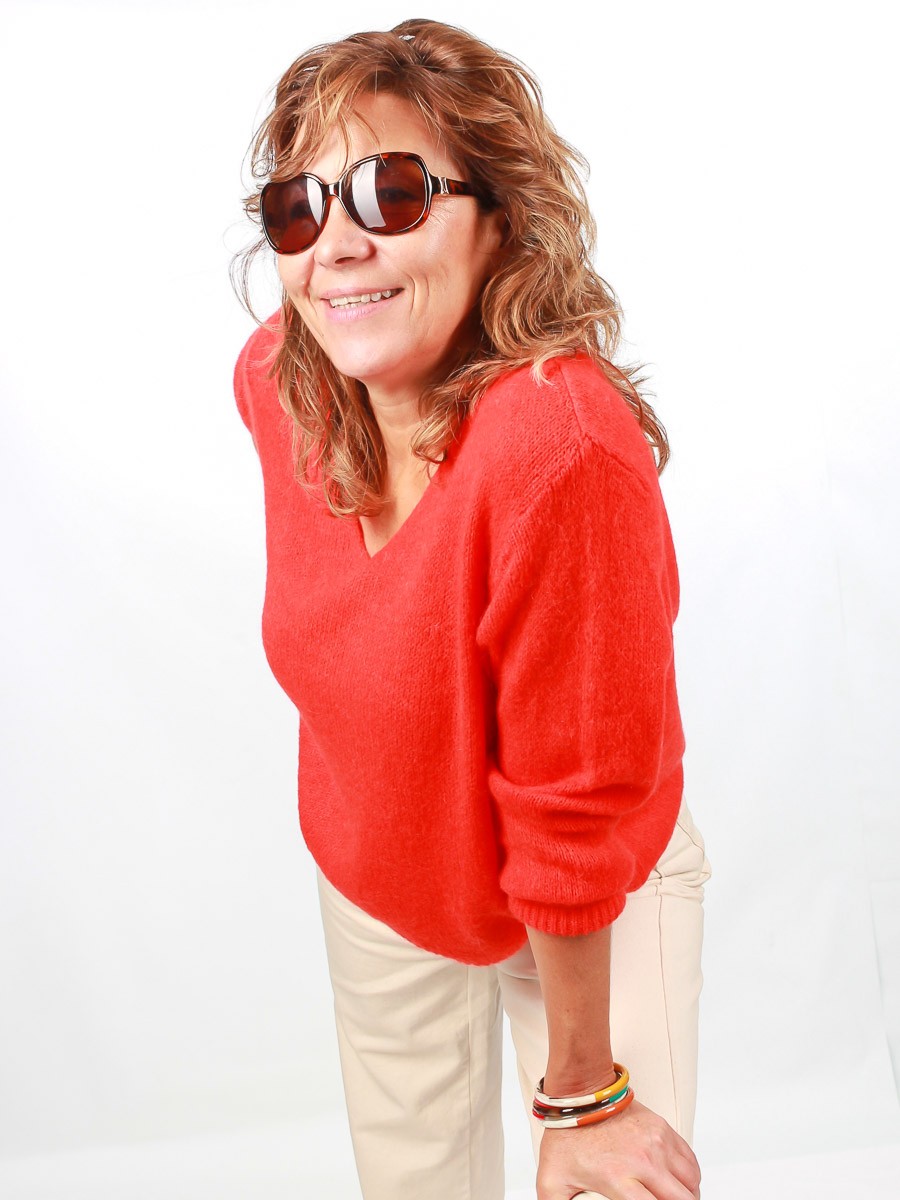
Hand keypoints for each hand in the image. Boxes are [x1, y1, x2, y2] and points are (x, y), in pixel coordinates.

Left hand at [536, 1098, 700, 1199]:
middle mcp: (643, 1160)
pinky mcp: (663, 1129)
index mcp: (618, 1178)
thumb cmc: (567, 1136)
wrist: (580, 1092)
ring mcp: (657, 1143)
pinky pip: (690, 1160)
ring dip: (686, 1195)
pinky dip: (690, 1177)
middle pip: (681, 1199)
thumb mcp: (552, 1180)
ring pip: (690, 1182)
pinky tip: (679, 1184)